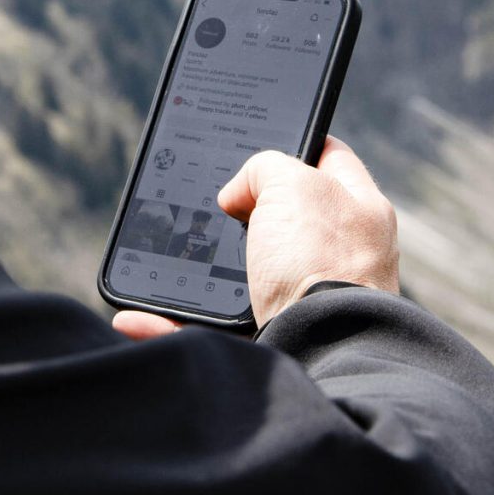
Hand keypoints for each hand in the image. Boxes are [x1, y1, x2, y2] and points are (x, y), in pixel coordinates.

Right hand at [108, 136, 400, 337]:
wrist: (322, 352)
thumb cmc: (318, 259)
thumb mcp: (291, 180)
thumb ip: (263, 166)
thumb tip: (236, 196)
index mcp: (358, 210)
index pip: (328, 156)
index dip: (291, 141)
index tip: (254, 141)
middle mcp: (341, 256)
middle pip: (281, 217)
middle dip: (241, 210)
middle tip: (209, 201)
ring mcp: (309, 300)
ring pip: (242, 276)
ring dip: (200, 268)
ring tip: (163, 255)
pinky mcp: (276, 339)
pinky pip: (209, 328)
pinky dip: (170, 322)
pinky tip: (134, 316)